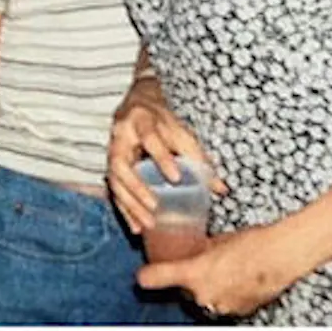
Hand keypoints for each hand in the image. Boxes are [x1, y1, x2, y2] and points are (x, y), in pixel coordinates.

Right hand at [106, 88, 225, 234]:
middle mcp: (121, 135)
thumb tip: (221, 189)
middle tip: (154, 208)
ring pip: (114, 179)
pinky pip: (113, 189)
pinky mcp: (110, 164)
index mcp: (141, 120)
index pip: (149, 138)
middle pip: (121, 163)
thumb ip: (199, 158)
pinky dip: (124, 209)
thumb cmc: (162, 119)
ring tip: (147, 224)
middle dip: (136, 188)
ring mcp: (112, 150)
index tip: (176, 178)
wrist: (137, 104)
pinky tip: (136, 226)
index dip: (161, 158)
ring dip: (129, 204)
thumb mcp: (181, 131)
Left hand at [137, 224, 296, 318]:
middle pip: (183, 291)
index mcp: (195, 272)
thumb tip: (191, 245)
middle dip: (186, 281)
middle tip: (195, 266)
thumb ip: (200, 248)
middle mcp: (204, 294)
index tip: (142, 277)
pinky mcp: (237, 312)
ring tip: (219, 273)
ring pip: (202, 299)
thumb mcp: (218, 240)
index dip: (149, 276)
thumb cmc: (251, 243)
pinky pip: (221, 304)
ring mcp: (221, 306)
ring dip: (205, 289)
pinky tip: (233, 281)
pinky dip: (223, 295)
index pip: (158, 277)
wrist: (281, 257)